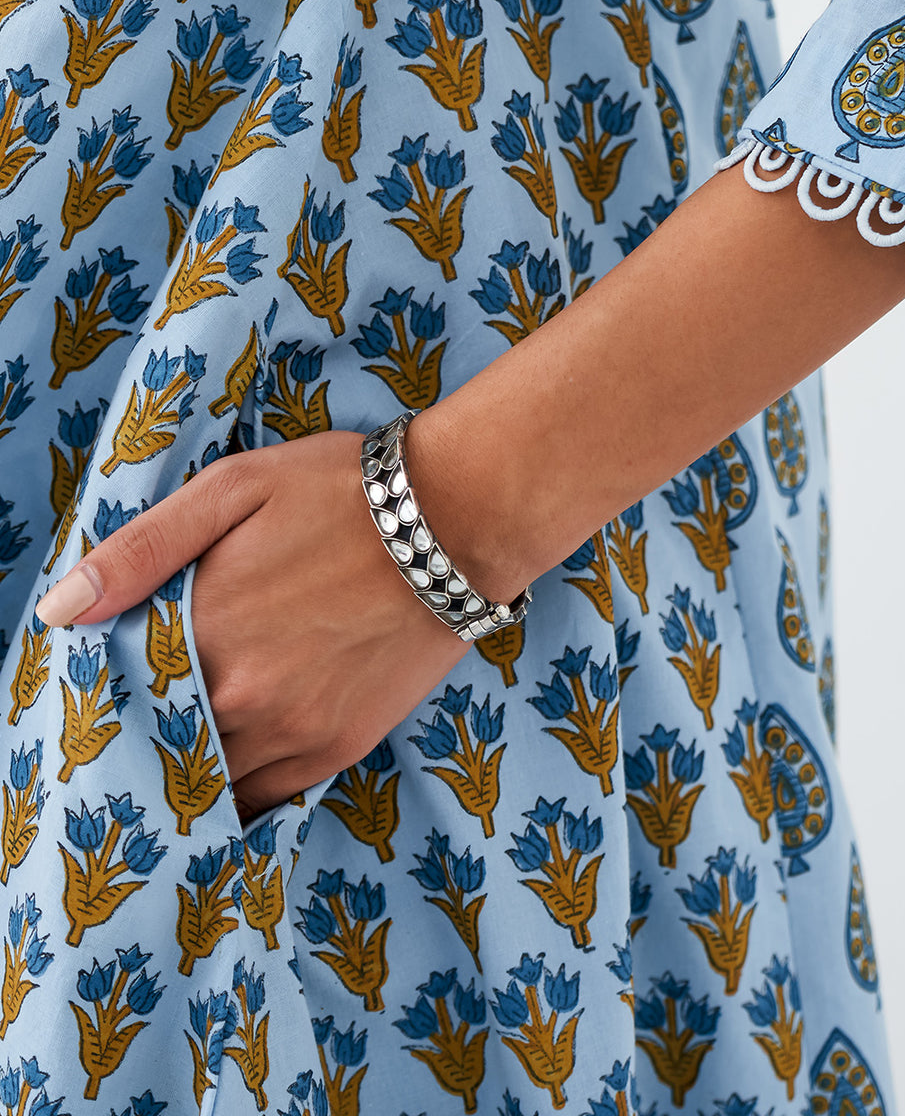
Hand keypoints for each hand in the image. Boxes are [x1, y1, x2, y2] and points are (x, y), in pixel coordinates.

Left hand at [34, 432, 470, 821]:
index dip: (102, 697)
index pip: (118, 693)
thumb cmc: (338, 491)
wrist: (454, 520)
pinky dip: (233, 800)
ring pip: (206, 787)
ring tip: (171, 761)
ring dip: (182, 779)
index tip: (96, 695)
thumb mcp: (233, 489)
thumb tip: (62, 611)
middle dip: (137, 744)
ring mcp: (291, 731)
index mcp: (202, 632)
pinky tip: (220, 786)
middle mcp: (239, 697)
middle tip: (126, 736)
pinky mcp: (336, 748)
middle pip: (156, 750)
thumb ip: (141, 549)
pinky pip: (262, 801)